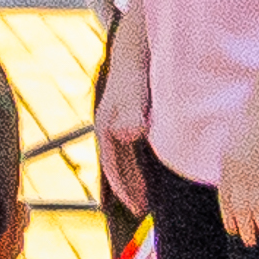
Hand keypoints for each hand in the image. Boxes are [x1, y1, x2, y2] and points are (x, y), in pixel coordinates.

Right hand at [98, 11, 152, 219]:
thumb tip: (126, 134)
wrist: (135, 47)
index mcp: (106, 126)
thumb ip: (130, 112)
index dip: (124, 188)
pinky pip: (129, 149)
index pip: (112, 165)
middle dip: (128, 188)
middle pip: (116, 165)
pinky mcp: (128, 118)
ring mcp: (117, 123)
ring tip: (147, 196)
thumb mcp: (133, 91)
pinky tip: (152, 169)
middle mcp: (108, 127)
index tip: (137, 208)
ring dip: (132, 178)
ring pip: (122, 158)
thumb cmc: (136, 72)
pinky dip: (137, 164)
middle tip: (143, 211)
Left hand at [224, 53, 258, 247]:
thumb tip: (239, 177)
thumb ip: (238, 158)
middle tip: (248, 242)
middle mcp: (239, 165)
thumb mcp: (241, 136)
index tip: (232, 229)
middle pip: (240, 203)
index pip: (225, 194)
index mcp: (228, 158)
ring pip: (257, 203)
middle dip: (244, 225)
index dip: (229, 214)